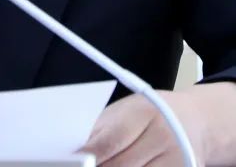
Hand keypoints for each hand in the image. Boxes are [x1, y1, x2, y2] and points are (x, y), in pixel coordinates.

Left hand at [82, 83, 235, 166]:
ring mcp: (176, 160)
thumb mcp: (127, 108)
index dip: (90, 154)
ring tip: (103, 166)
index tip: (74, 160)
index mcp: (144, 112)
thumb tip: (76, 148)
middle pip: (121, 166)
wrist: (196, 120)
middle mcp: (163, 137)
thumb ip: (102, 127)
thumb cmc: (153, 111)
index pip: (111, 140)